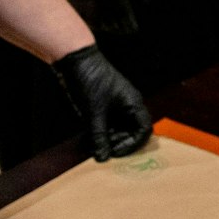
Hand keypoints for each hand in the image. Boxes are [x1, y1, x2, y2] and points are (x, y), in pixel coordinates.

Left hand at [52, 45, 153, 160]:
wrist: (75, 60)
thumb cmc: (90, 81)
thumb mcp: (94, 113)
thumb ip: (100, 136)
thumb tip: (103, 158)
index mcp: (133, 103)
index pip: (143, 130)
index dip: (132, 144)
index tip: (116, 153)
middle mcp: (128, 105)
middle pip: (132, 131)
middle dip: (119, 143)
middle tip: (104, 149)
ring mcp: (116, 105)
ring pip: (119, 129)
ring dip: (109, 139)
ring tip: (95, 144)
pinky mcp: (104, 105)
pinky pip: (108, 123)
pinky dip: (101, 132)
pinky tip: (90, 138)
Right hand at [53, 0, 142, 38]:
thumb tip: (146, 3)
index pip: (126, 16)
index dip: (130, 26)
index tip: (132, 29)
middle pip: (112, 22)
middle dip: (118, 28)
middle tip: (122, 30)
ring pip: (97, 22)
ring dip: (105, 27)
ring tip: (110, 27)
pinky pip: (83, 17)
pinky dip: (90, 22)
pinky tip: (96, 23)